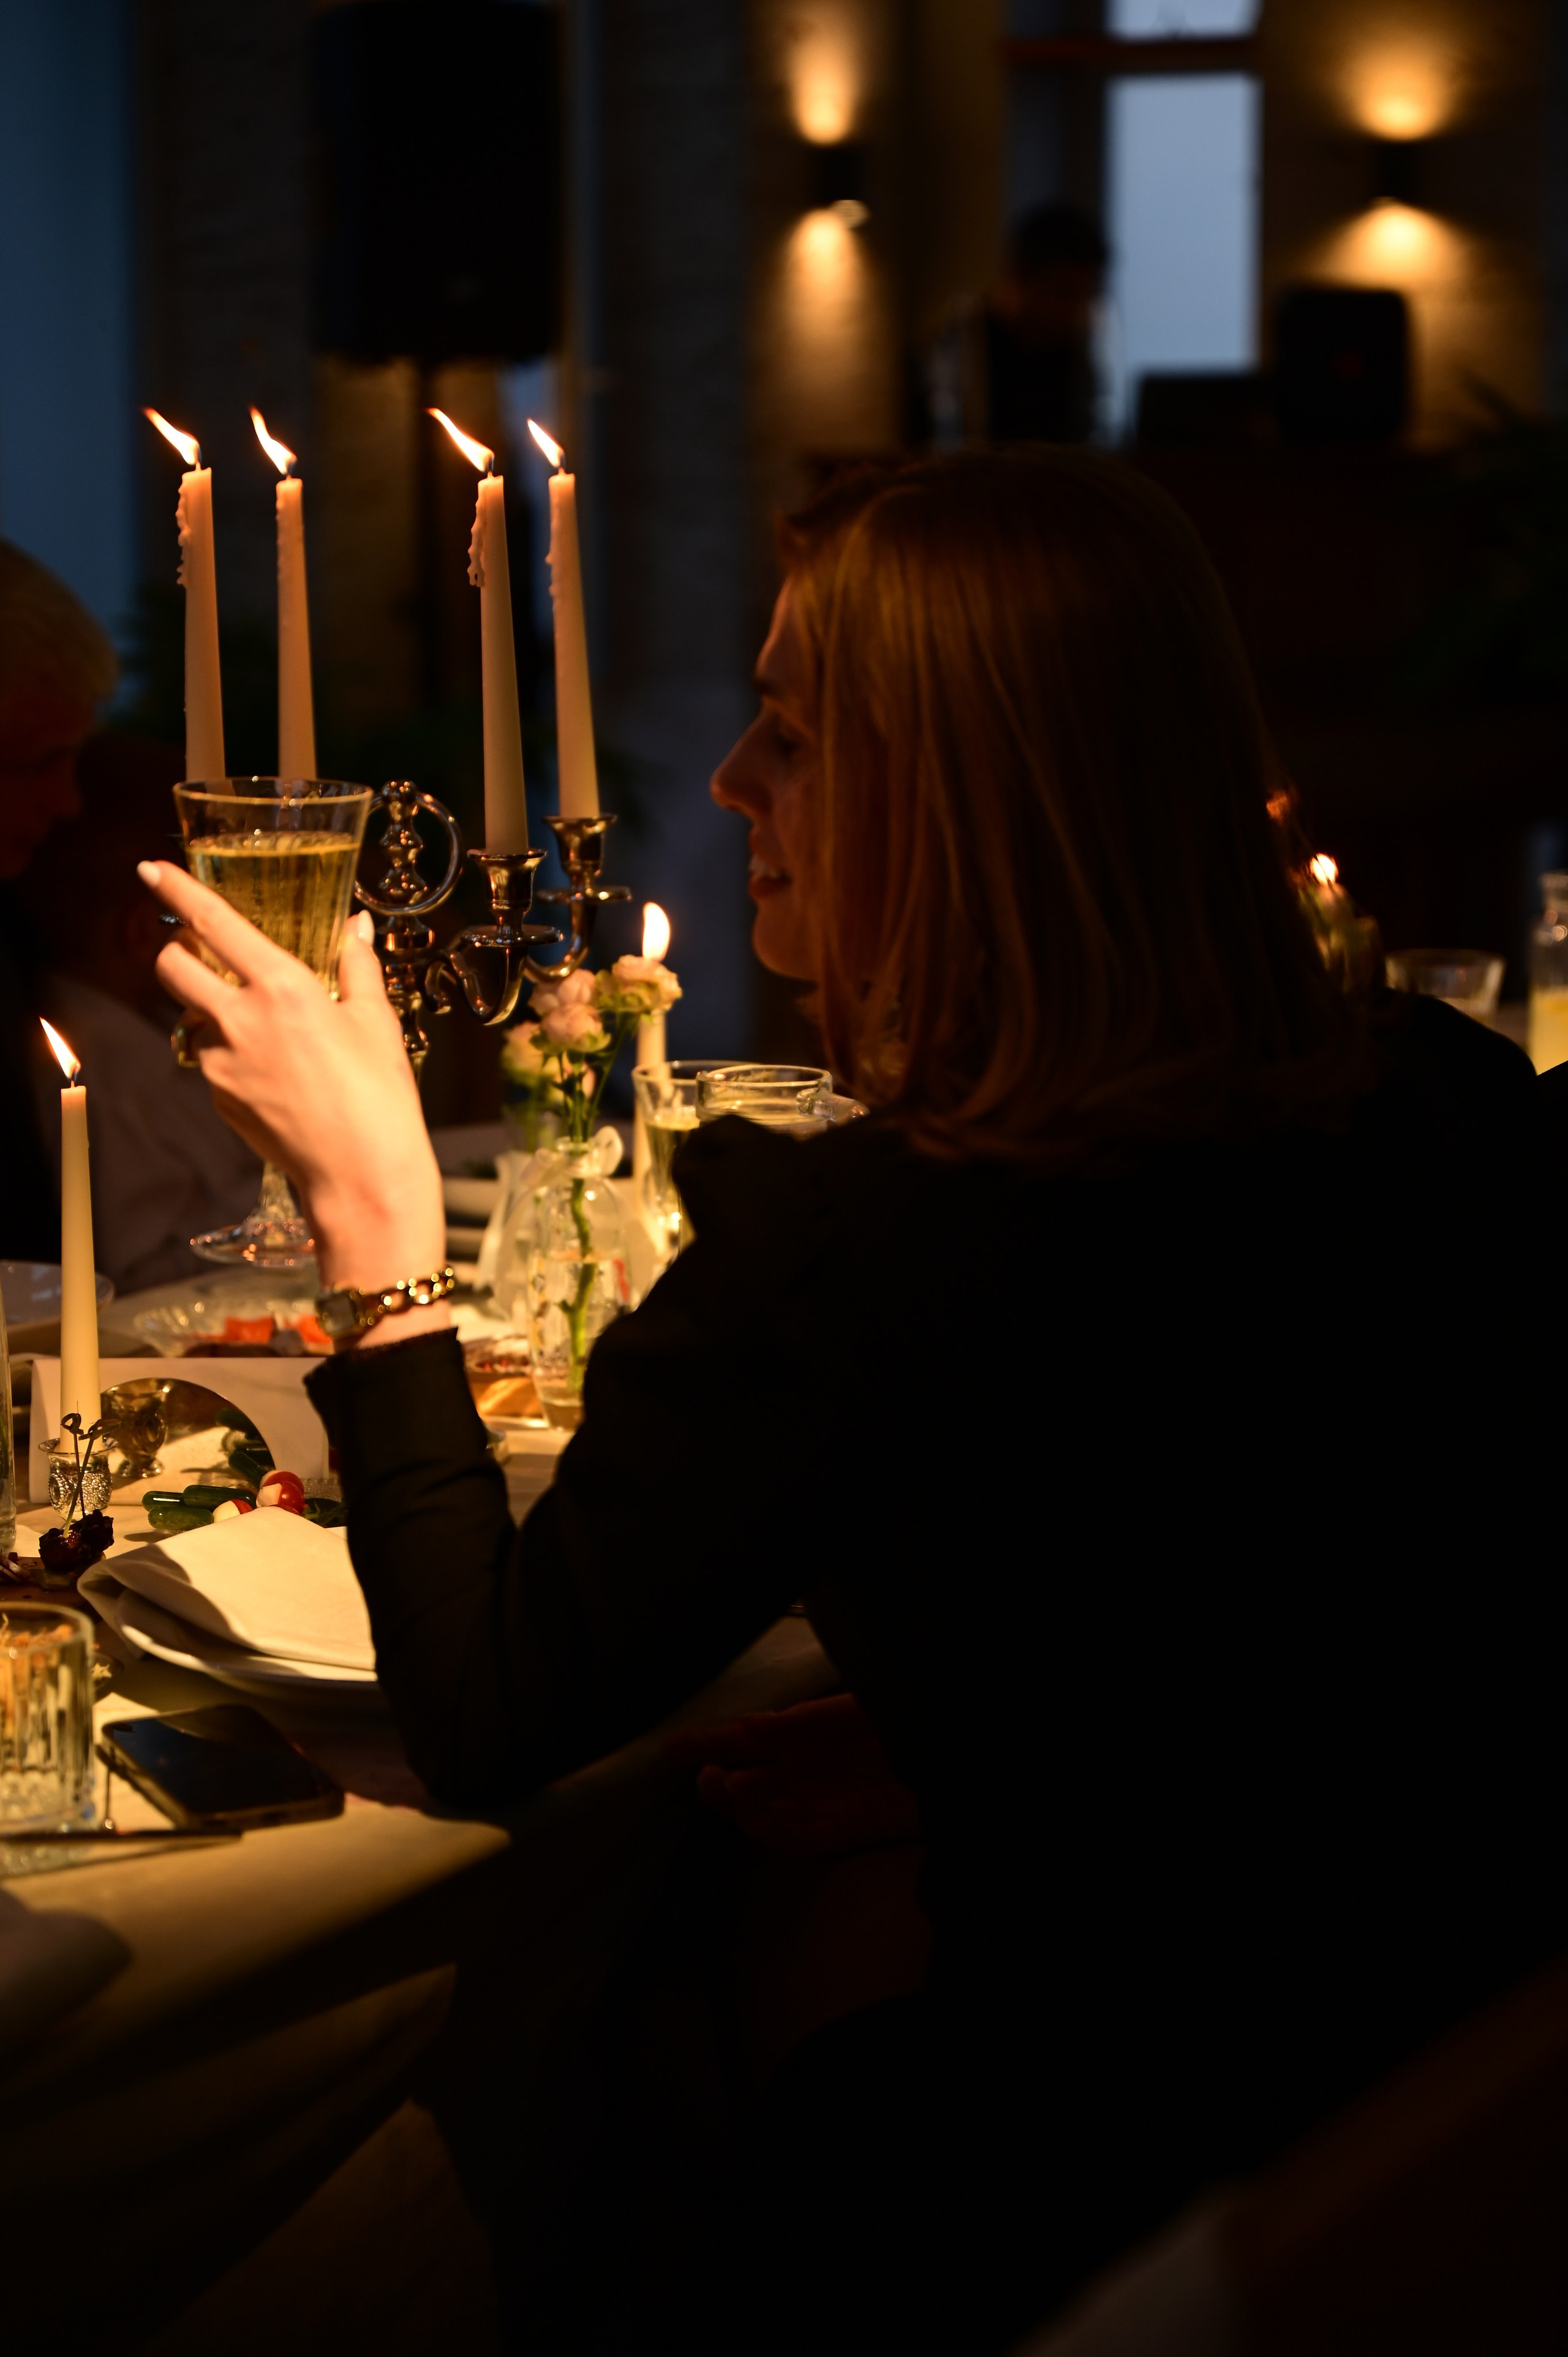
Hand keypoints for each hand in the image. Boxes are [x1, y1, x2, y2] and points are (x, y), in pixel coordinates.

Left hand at [140, 861, 448, 1341]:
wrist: (362, 1176)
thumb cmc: (380, 1097)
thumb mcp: (376, 1022)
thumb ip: (357, 966)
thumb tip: (356, 926)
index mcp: (283, 988)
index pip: (213, 923)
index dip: (176, 889)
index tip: (151, 867)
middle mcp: (241, 1020)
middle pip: (172, 967)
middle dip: (177, 952)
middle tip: (204, 955)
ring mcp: (222, 1063)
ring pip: (191, 1017)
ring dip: (210, 1009)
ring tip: (260, 1025)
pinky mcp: (219, 1098)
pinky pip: (211, 1060)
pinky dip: (230, 1053)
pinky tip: (273, 1070)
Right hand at [667, 1694, 922, 1858]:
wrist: (952, 1756)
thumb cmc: (903, 1718)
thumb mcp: (856, 1706)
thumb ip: (807, 1719)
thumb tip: (751, 1725)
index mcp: (803, 1732)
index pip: (745, 1739)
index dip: (708, 1743)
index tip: (672, 1747)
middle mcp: (805, 1771)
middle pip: (748, 1782)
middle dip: (721, 1783)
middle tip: (710, 1777)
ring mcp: (823, 1803)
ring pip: (766, 1814)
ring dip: (744, 1809)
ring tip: (735, 1790)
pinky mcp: (845, 1833)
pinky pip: (801, 1840)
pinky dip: (777, 1833)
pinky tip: (761, 1821)